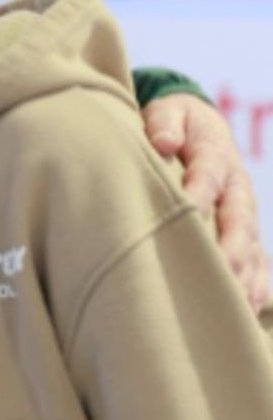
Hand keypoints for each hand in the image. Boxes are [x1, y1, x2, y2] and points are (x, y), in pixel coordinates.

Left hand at [142, 93, 269, 309]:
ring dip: (243, 274)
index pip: (208, 178)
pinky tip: (249, 308)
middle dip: (229, 249)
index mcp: (215, 156)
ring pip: (249, 246)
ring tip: (233, 304)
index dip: (197, 199)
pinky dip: (255, 283)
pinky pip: (257, 260)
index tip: (185, 218)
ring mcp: (244, 212)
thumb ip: (164, 121)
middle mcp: (236, 188)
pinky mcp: (244, 231)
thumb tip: (162, 140)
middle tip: (215, 276)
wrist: (198, 124)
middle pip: (237, 221)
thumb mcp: (168, 111)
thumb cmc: (175, 122)